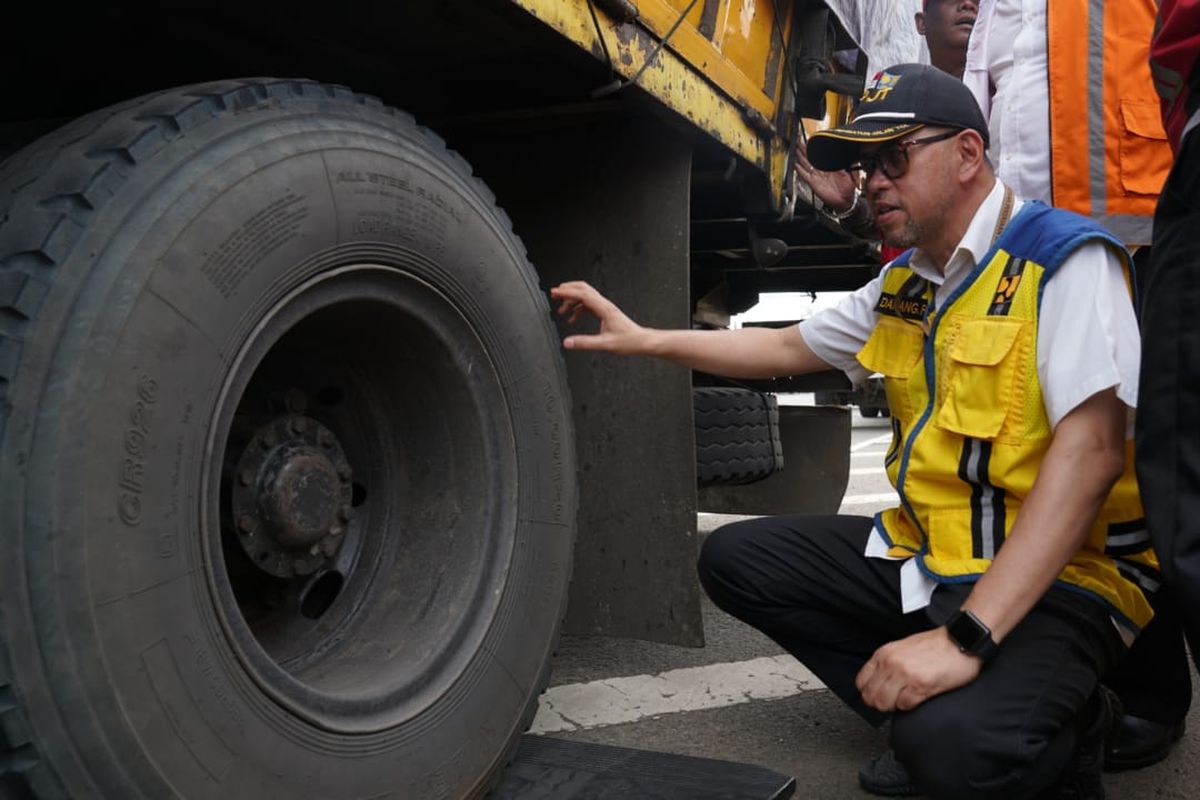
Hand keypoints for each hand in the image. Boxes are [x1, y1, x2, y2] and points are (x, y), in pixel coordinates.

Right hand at [549, 280, 648, 353]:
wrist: (641, 341)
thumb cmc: (629, 341)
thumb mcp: (605, 345)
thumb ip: (585, 343)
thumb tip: (568, 342)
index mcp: (604, 309)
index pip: (583, 294)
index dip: (567, 292)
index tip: (555, 292)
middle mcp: (605, 305)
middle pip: (584, 289)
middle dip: (568, 289)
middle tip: (555, 294)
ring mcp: (605, 307)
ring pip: (585, 296)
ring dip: (572, 300)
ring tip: (561, 309)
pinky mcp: (605, 312)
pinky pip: (588, 305)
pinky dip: (578, 308)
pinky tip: (572, 318)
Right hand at [795, 138, 857, 213]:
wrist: (845, 201)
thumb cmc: (848, 189)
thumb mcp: (849, 172)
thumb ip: (845, 163)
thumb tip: (843, 153)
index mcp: (830, 166)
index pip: (820, 154)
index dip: (815, 147)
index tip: (810, 140)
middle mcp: (822, 170)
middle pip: (810, 157)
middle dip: (804, 149)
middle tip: (798, 141)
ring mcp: (817, 176)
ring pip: (806, 164)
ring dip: (800, 157)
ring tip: (794, 149)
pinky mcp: (813, 183)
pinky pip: (804, 175)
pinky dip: (799, 170)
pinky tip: (795, 164)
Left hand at [855, 628, 981, 712]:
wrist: (960, 641)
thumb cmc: (934, 646)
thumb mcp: (901, 648)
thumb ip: (887, 663)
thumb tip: (877, 684)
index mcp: (884, 654)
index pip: (861, 682)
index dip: (869, 692)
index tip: (878, 695)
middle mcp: (891, 663)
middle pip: (870, 697)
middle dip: (880, 703)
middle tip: (892, 701)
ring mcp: (905, 675)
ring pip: (884, 703)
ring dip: (894, 706)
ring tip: (905, 699)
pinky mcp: (921, 685)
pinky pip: (905, 706)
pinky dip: (910, 705)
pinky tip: (918, 696)